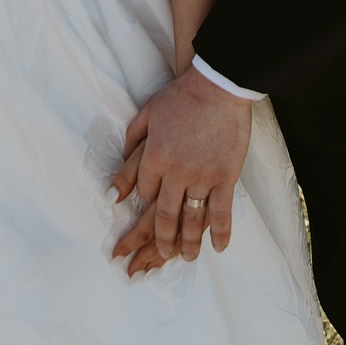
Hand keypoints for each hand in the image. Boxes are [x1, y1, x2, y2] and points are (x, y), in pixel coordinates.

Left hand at [111, 67, 251, 271]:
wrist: (218, 85)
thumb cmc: (182, 96)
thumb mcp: (148, 113)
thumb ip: (132, 140)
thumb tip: (120, 161)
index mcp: (153, 157)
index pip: (143, 193)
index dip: (142, 206)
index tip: (144, 215)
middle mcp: (175, 172)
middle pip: (162, 216)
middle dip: (157, 241)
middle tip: (155, 256)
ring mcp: (202, 177)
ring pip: (191, 220)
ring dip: (188, 244)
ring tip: (187, 259)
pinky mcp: (225, 177)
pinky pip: (222, 212)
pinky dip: (220, 233)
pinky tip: (219, 248)